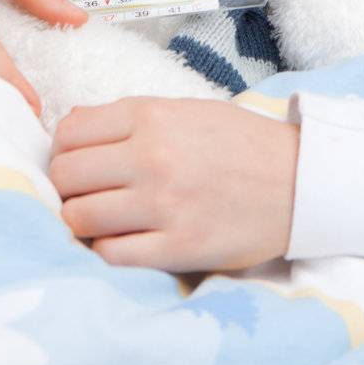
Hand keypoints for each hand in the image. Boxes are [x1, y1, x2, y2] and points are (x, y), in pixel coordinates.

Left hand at [48, 97, 301, 273]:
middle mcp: (153, 156)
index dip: (63, 149)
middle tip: (83, 194)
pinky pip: (111, 255)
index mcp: (153, 116)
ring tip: (100, 220)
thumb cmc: (241, 144)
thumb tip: (71, 124)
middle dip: (65, 187)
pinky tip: (122, 241)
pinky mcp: (178, 247)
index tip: (76, 161)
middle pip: (65, 176)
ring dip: (81, 222)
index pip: (70, 132)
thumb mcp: (187, 110)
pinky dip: (106, 250)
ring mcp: (164, 204)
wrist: (299, 182)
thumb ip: (130, 116)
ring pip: (79, 218)